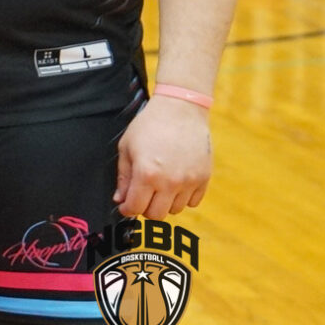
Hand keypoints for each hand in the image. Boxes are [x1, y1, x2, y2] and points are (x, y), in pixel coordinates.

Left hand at [116, 95, 211, 219]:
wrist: (180, 109)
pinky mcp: (204, 177)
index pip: (135, 208)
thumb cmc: (149, 126)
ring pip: (175, 210)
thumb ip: (123, 177)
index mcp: (146, 174)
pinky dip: (183, 197)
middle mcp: (170, 182)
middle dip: (145, 208)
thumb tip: (120, 200)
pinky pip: (193, 202)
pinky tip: (176, 182)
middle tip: (142, 195)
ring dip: (165, 202)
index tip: (126, 205)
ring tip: (160, 185)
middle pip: (156, 215)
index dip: (127, 209)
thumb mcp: (126, 147)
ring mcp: (189, 181)